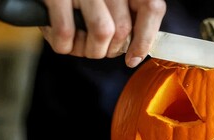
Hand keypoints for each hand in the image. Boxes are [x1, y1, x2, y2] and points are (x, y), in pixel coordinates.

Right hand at [40, 0, 165, 66]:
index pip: (152, 8)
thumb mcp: (108, 5)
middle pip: (123, 29)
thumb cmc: (79, 2)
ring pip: (101, 33)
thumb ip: (127, 19)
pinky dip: (64, 46)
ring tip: (80, 46)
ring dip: (90, 51)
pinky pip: (66, 33)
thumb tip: (137, 52)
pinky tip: (61, 41)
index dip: (145, 39)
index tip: (133, 59)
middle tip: (99, 49)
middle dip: (110, 51)